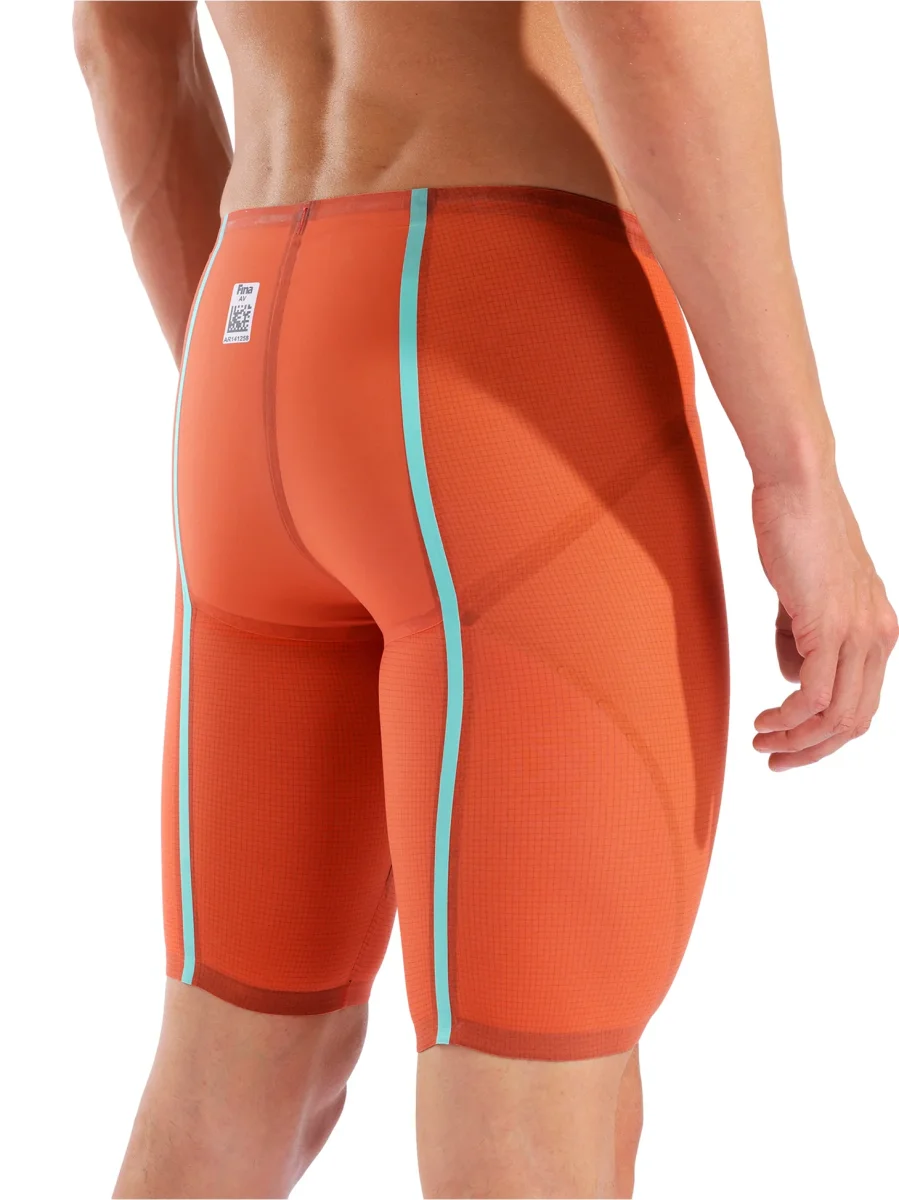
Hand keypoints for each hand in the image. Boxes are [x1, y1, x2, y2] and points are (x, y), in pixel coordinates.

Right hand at [750, 472, 896, 769]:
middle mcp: (879, 637)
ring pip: (837, 716)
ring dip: (796, 740)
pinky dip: (789, 717)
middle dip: (812, 750)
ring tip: (760, 740)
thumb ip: (802, 639)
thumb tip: (792, 678)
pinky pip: (814, 695)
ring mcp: (859, 633)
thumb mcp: (805, 596)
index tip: (787, 744)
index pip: (861, 704)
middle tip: (773, 758)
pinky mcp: (830, 627)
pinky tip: (765, 718)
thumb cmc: (796, 530)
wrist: (798, 487)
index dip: (825, 736)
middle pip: (855, 721)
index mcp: (878, 630)